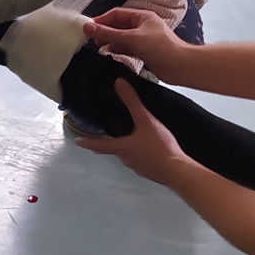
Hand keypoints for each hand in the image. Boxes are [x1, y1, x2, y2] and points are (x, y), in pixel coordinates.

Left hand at [75, 80, 193, 186]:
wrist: (177, 170)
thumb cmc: (158, 146)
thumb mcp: (146, 121)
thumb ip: (132, 102)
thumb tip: (118, 83)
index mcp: (121, 148)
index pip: (99, 145)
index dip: (87, 142)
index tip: (77, 141)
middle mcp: (126, 159)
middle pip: (114, 149)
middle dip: (109, 142)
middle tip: (106, 134)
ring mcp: (137, 167)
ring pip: (128, 155)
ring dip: (127, 146)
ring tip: (131, 136)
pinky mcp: (149, 171)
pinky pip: (140, 159)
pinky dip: (140, 153)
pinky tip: (148, 147)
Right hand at [83, 8, 187, 78]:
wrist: (180, 67)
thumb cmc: (160, 48)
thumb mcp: (131, 38)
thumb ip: (109, 33)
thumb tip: (88, 27)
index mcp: (142, 16)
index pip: (117, 14)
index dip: (102, 19)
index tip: (88, 27)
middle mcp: (143, 26)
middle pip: (119, 25)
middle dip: (105, 30)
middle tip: (90, 38)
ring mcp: (143, 39)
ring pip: (122, 37)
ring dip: (110, 41)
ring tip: (97, 46)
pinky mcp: (144, 52)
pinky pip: (126, 48)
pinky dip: (117, 49)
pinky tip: (108, 53)